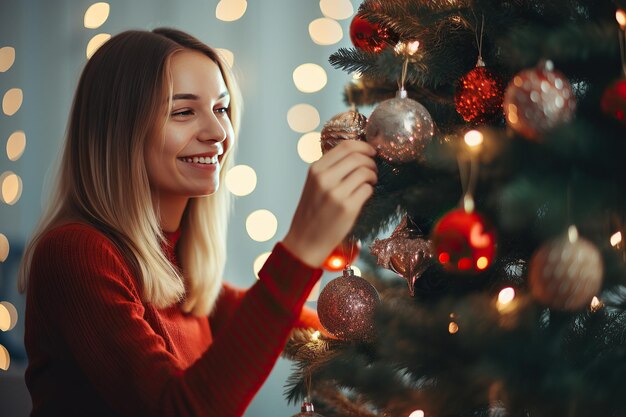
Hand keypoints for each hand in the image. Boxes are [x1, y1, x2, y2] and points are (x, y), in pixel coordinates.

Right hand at [282, 140, 377, 267]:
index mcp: (315, 169)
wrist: (305, 240)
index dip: (363, 146)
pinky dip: (370, 189)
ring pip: (365, 171)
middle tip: (373, 168)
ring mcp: (336, 193)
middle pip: (358, 156)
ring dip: (373, 174)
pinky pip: (367, 189)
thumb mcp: (314, 184)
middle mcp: (324, 179)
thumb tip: (357, 153)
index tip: (371, 151)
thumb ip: (330, 168)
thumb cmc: (312, 212)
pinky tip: (364, 194)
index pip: (345, 146)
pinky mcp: (348, 208)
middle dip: (371, 160)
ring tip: (370, 181)